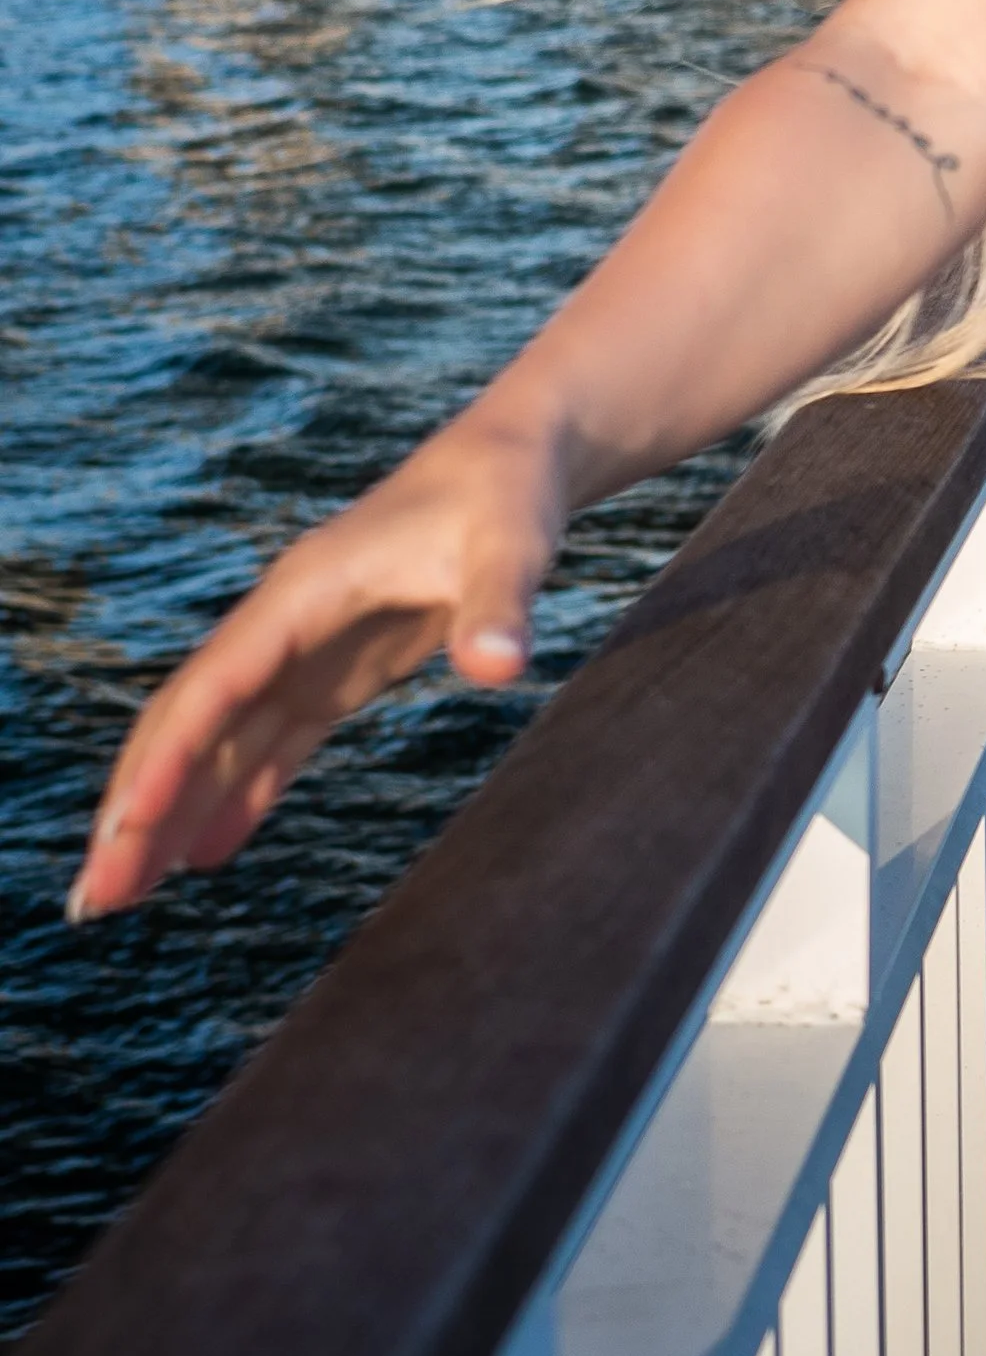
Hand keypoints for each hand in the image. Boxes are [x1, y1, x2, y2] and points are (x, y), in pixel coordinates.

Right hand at [69, 414, 566, 922]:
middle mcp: (287, 624)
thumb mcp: (513, 543)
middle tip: (97, 900)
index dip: (168, 760)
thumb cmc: (510, 490)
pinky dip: (235, 796)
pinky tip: (205, 854)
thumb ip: (501, 604)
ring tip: (121, 897)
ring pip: (219, 740)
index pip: (214, 687)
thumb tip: (498, 668)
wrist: (519, 455)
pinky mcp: (338, 670)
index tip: (126, 833)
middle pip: (192, 720)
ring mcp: (307, 648)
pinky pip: (271, 743)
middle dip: (140, 804)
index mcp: (303, 592)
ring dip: (170, 810)